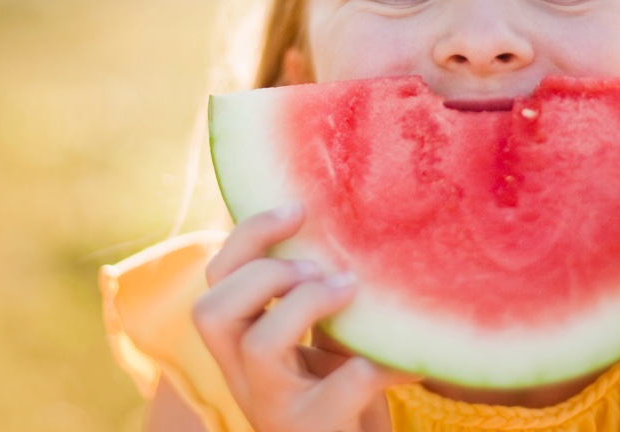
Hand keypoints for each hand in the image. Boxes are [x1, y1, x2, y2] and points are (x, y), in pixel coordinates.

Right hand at [191, 203, 418, 431]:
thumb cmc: (341, 395)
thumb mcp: (319, 340)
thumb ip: (313, 296)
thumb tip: (347, 225)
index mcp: (240, 345)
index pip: (216, 279)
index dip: (248, 237)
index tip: (298, 209)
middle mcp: (244, 377)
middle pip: (211, 311)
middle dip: (264, 272)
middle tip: (317, 268)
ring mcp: (276, 407)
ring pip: (257, 346)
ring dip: (305, 304)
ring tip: (349, 291)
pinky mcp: (317, 429)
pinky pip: (341, 388)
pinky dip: (380, 362)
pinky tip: (408, 357)